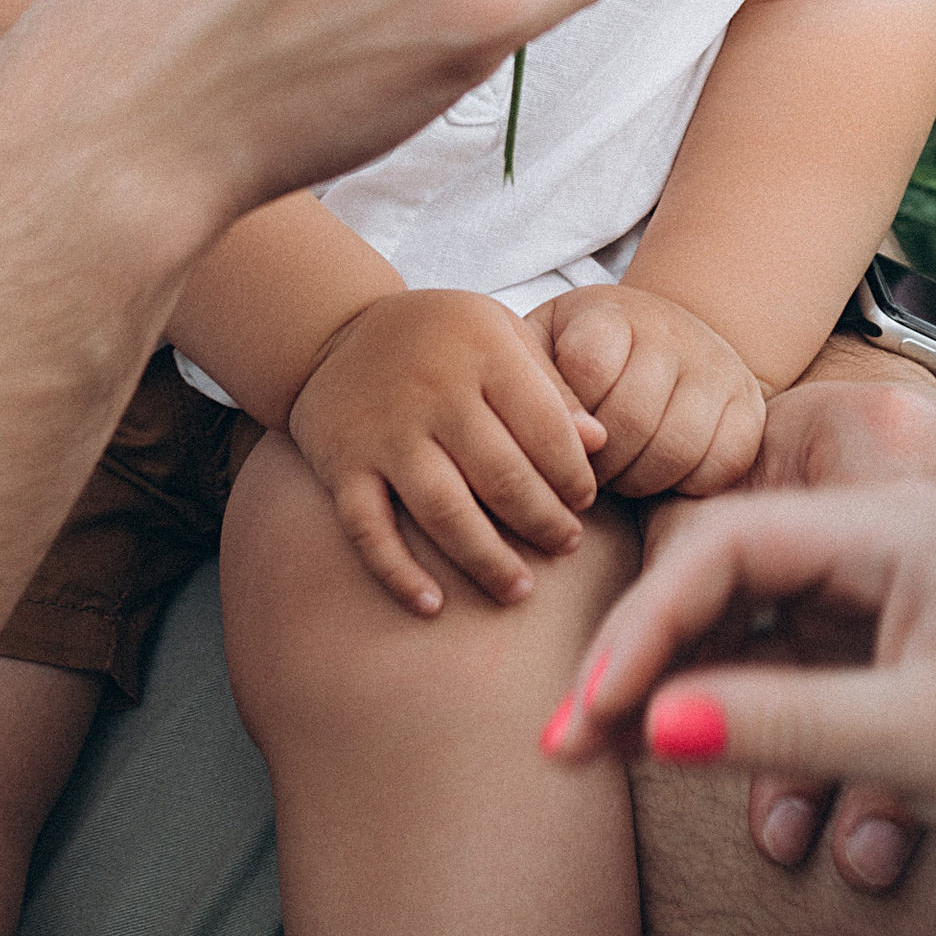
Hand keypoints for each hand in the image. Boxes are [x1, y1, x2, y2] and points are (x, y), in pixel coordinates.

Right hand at [289, 290, 609, 614]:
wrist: (336, 331)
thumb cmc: (442, 339)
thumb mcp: (501, 334)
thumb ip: (551, 386)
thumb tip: (599, 443)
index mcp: (482, 349)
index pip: (545, 427)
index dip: (572, 475)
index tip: (583, 501)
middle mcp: (431, 389)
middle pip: (500, 477)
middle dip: (542, 522)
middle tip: (565, 545)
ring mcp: (382, 431)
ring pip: (443, 511)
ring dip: (487, 560)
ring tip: (520, 589)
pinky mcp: (342, 465)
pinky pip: (369, 529)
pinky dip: (399, 572)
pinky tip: (433, 604)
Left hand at [536, 285, 765, 499]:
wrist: (662, 343)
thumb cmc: (586, 359)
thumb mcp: (546, 352)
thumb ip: (539, 386)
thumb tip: (574, 439)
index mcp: (612, 313)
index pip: (588, 366)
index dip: (570, 416)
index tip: (564, 432)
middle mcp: (672, 332)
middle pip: (632, 417)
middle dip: (601, 462)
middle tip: (590, 470)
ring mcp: (717, 368)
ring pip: (677, 448)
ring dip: (639, 481)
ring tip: (622, 474)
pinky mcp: (749, 407)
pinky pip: (722, 465)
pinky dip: (688, 486)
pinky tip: (662, 473)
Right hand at [542, 480, 935, 935]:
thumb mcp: (916, 748)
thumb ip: (778, 726)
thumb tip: (640, 726)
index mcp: (897, 526)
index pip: (725, 548)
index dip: (642, 629)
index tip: (584, 716)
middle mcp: (889, 541)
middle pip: (726, 576)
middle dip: (645, 659)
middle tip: (568, 743)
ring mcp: (894, 598)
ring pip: (752, 627)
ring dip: (689, 697)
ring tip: (613, 763)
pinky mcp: (900, 657)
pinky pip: (792, 671)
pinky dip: (743, 723)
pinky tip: (713, 784)